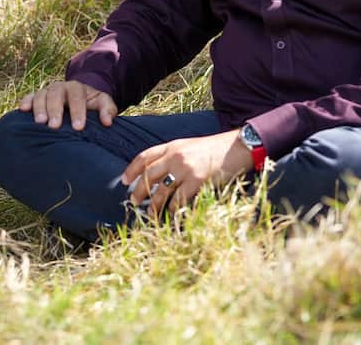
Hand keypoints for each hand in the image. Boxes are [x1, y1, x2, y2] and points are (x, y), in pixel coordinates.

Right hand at [18, 80, 116, 130]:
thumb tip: (107, 122)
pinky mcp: (37, 96)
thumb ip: (108, 110)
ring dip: (39, 108)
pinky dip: (26, 102)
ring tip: (40, 122)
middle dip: (55, 110)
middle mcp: (61, 87)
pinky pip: (29, 97)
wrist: (79, 96)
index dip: (78, 112)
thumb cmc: (91, 103)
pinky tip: (22, 109)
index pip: (77, 97)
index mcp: (78, 88)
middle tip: (54, 126)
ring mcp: (47, 91)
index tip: (78, 127)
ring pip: (41, 95)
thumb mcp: (103, 103)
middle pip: (56, 95)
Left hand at [122, 129, 249, 215]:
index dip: (131, 169)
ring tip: (149, 213)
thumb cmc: (214, 149)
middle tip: (133, 201)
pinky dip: (173, 210)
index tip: (123, 180)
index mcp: (172, 146)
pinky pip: (179, 199)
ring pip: (161, 190)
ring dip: (153, 204)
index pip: (144, 157)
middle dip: (138, 190)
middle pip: (149, 175)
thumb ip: (173, 156)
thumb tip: (157, 173)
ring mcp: (185, 169)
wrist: (237, 148)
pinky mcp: (197, 181)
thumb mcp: (189, 147)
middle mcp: (175, 156)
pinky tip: (170, 216)